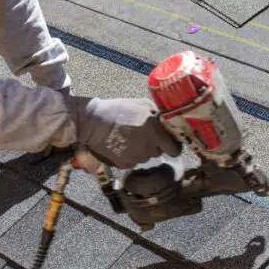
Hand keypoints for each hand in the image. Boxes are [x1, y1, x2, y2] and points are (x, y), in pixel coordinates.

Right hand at [62, 96, 180, 169]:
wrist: (93, 122)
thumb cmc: (117, 110)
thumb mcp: (141, 104)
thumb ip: (158, 115)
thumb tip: (166, 122)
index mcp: (156, 132)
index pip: (175, 150)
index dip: (172, 145)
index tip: (167, 140)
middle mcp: (149, 148)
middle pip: (159, 152)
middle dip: (154, 144)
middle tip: (142, 133)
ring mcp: (136, 158)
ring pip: (145, 156)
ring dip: (141, 149)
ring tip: (128, 136)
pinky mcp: (125, 164)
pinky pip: (133, 161)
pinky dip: (129, 154)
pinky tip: (121, 143)